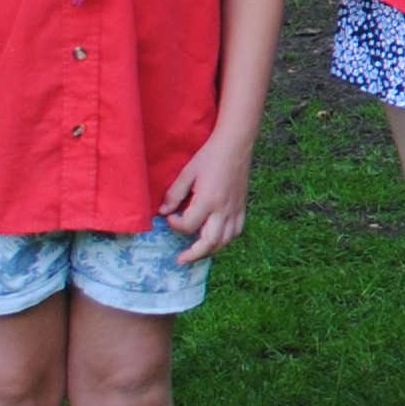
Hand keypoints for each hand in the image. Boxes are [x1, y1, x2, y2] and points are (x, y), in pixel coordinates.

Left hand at [160, 134, 254, 264]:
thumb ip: (174, 195)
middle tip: (180, 260)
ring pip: (224, 241)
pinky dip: (225, 240)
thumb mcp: (187, 173)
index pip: (188, 225)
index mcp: (207, 200)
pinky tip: (216, 239)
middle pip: (209, 243)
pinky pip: (236, 231)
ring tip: (197, 253)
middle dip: (193, 254)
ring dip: (210, 250)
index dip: (174, 224)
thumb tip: (163, 212)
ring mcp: (235, 210)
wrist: (235, 145)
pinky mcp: (241, 207)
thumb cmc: (209, 157)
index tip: (169, 215)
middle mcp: (223, 210)